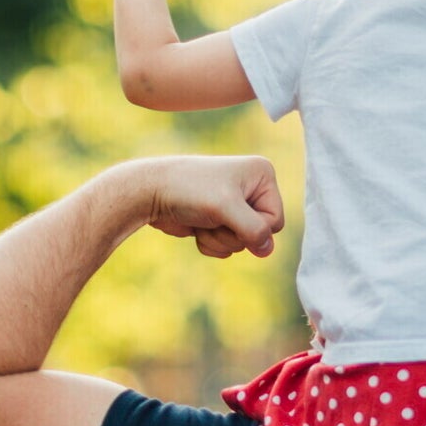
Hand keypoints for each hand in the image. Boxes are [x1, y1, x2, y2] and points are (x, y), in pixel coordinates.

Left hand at [146, 155, 283, 258]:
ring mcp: (235, 206)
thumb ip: (254, 230)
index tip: (229, 213)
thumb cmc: (189, 190)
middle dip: (233, 234)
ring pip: (242, 243)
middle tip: (212, 216)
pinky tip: (196, 228)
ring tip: (202, 220)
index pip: (275, 220)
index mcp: (262, 175)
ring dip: (219, 239)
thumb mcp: (226, 208)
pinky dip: (210, 243)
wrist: (151, 192)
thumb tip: (267, 249)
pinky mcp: (218, 220)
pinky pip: (226, 247)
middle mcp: (252, 188)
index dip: (253, 227)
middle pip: (260, 234)